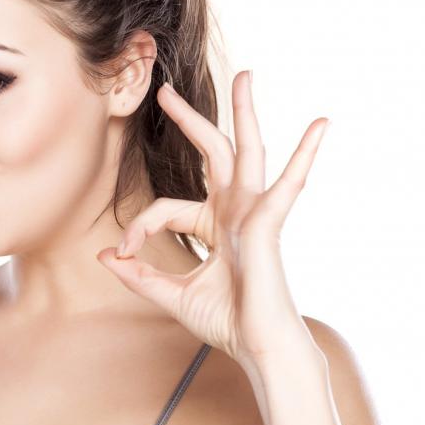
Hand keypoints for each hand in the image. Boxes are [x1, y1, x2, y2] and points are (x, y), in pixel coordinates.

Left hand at [97, 71, 328, 362]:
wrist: (258, 349)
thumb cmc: (225, 322)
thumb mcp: (170, 294)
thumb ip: (138, 274)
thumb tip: (104, 254)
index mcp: (213, 225)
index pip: (164, 208)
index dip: (137, 228)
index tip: (120, 252)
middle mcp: (235, 212)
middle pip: (211, 154)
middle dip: (190, 120)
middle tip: (166, 91)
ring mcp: (254, 213)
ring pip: (247, 151)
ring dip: (245, 113)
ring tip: (246, 75)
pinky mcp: (269, 223)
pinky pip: (289, 183)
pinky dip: (305, 154)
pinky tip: (321, 125)